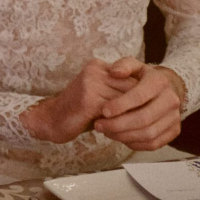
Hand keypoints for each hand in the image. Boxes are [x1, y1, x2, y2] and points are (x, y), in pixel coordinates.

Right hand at [21, 58, 139, 143]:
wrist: (50, 120)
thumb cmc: (78, 111)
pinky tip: (121, 133)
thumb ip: (118, 91)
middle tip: (145, 124)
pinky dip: (121, 124)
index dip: (142, 97)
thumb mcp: (99, 94)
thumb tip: (149, 100)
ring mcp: (91, 83)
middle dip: (140, 107)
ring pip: (126, 101)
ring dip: (132, 118)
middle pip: (132, 88)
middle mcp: (95, 70)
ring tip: (135, 130)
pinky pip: (115, 113)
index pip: (132, 78)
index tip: (147, 112)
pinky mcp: (89, 99)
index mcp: (98, 66)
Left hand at [95, 63, 185, 150]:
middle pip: (144, 118)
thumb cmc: (142, 79)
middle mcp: (171, 100)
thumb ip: (123, 65)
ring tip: (106, 132)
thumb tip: (114, 72)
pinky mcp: (174, 131)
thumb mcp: (133, 66)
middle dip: (118, 125)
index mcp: (159, 82)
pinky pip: (153, 144)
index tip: (103, 111)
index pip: (139, 96)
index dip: (120, 105)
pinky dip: (134, 143)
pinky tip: (120, 137)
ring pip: (148, 134)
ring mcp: (175, 117)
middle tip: (99, 126)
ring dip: (123, 136)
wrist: (164, 91)